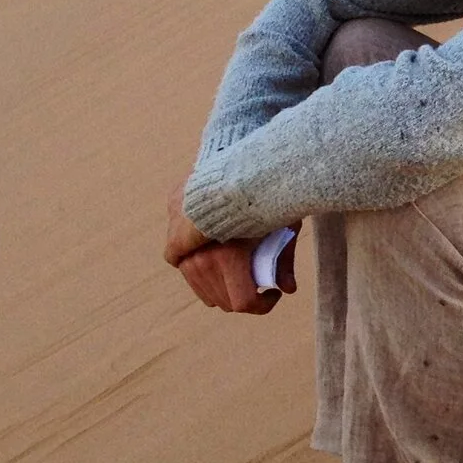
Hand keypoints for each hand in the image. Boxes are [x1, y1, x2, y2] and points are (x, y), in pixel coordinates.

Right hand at [164, 181, 295, 312]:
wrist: (246, 157)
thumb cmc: (273, 193)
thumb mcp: (285, 227)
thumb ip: (283, 259)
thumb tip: (288, 289)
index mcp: (230, 257)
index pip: (242, 302)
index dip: (261, 305)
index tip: (271, 294)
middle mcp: (202, 254)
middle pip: (220, 298)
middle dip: (240, 297)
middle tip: (255, 284)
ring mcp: (183, 239)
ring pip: (196, 281)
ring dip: (216, 285)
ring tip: (235, 271)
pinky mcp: (175, 220)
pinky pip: (178, 257)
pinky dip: (195, 264)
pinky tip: (213, 259)